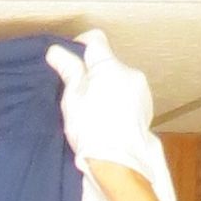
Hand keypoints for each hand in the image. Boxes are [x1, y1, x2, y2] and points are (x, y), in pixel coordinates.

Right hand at [45, 29, 164, 178]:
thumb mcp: (72, 99)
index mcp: (109, 66)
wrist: (118, 161)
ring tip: (94, 111)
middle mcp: (129, 72)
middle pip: (107, 62)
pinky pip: (128, 94)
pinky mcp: (145, 105)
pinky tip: (107, 119)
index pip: (95, 40)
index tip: (69, 61)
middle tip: (78, 95)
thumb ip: (68, 70)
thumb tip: (55, 51)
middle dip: (93, 72)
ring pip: (118, 79)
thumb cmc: (91, 129)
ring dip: (106, 87)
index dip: (80, 46)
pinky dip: (117, 100)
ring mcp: (140, 89)